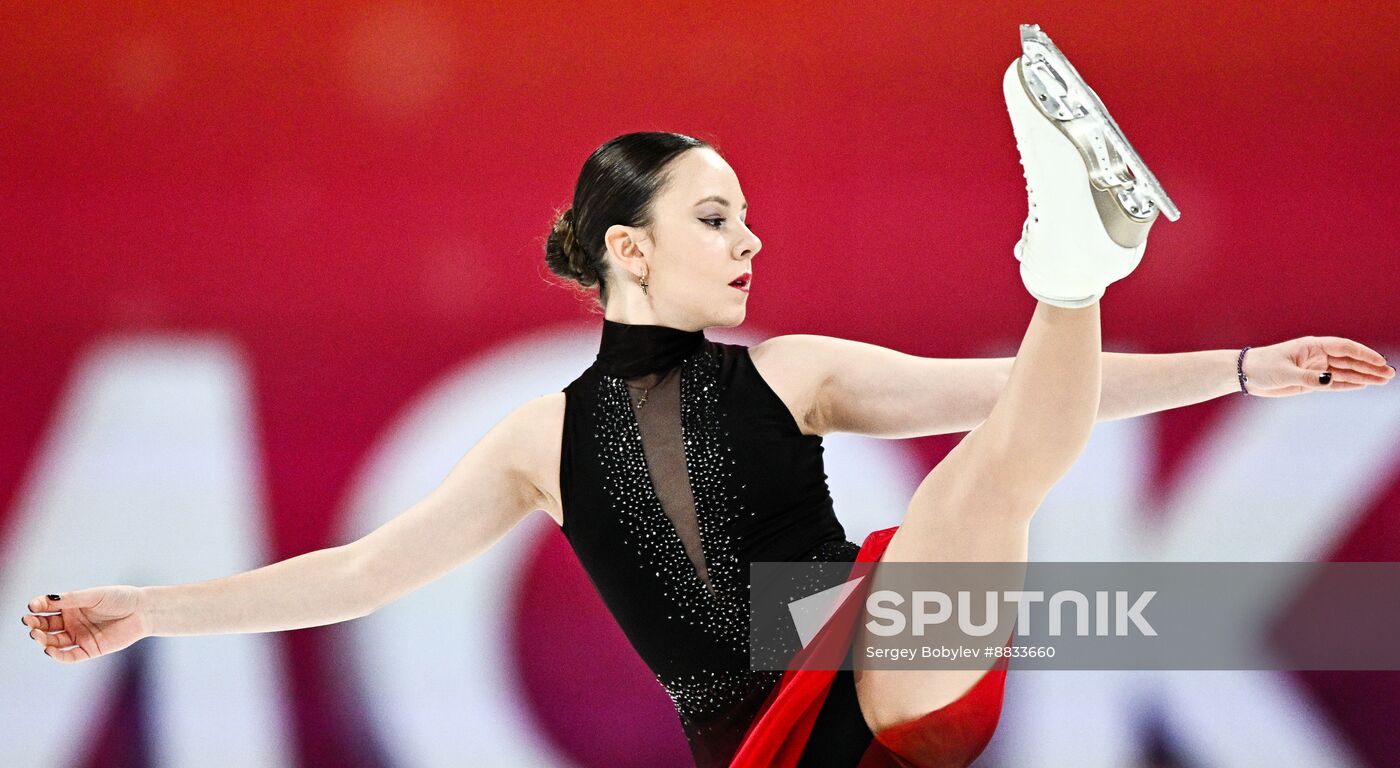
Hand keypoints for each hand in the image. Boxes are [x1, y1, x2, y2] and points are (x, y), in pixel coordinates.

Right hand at [21, 587, 149, 662]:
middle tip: (28, 622)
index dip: (38, 607)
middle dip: (36, 624)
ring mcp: (79, 636)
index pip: (48, 608)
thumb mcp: (94, 596)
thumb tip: (46, 599)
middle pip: (47, 626)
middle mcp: (72, 622)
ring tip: (36, 634)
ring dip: (42, 639)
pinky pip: (69, 656)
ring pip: (54, 642)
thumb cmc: (120, 598)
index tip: (32, 605)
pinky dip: (57, 655)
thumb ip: (71, 599)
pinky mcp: (89, 649)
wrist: (143, 611)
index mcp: (72, 606)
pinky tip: (49, 650)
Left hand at [1242, 336, 1393, 397]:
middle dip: (1370, 366)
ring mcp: (1315, 369)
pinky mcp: (1310, 382)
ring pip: (1344, 372)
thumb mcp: (1285, 373)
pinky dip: (1348, 384)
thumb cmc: (1262, 367)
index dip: (1364, 354)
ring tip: (1384, 380)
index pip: (1345, 347)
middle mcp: (1317, 356)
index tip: (1380, 362)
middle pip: (1349, 360)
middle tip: (1390, 374)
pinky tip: (1364, 385)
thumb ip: (1309, 378)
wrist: (1245, 375)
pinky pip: (1333, 383)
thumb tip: (1330, 380)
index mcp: (1312, 346)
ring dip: (1363, 376)